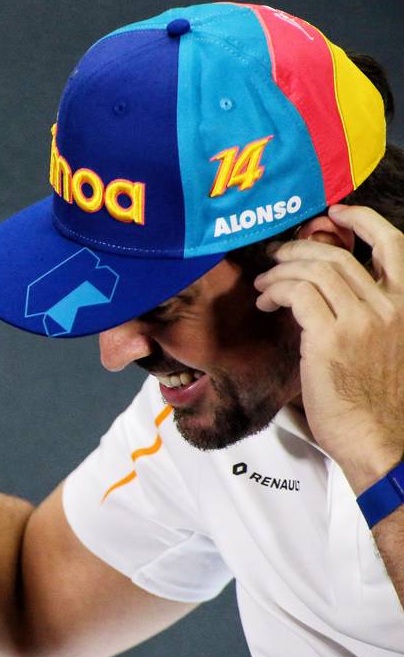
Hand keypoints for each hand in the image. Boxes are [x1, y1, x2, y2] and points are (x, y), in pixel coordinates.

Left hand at [254, 204, 403, 487]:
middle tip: (276, 257)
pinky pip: (297, 293)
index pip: (394, 245)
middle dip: (299, 249)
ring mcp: (363, 320)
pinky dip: (276, 290)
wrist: (382, 442)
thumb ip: (365, 319)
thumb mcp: (385, 350)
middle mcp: (390, 307)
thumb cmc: (376, 406)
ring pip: (315, 269)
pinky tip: (266, 301)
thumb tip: (326, 298)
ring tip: (264, 285)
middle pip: (338, 255)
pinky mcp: (332, 337)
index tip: (334, 214)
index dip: (362, 220)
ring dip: (281, 270)